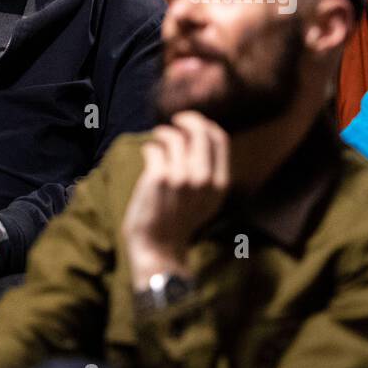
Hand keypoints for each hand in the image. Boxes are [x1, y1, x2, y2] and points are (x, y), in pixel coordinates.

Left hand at [121, 112, 230, 286]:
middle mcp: (203, 179)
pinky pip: (154, 148)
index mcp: (219, 184)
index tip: (194, 123)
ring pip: (174, 137)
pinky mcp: (158, 178)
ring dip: (164, 134)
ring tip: (158, 140)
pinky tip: (148, 153)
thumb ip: (210, 172)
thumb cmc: (179, 221)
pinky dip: (150, 147)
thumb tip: (201, 136)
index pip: (220, 139)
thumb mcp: (207, 200)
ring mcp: (181, 178)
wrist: (160, 248)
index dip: (206, 125)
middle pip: (200, 132)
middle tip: (175, 120)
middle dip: (187, 119)